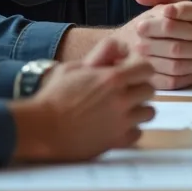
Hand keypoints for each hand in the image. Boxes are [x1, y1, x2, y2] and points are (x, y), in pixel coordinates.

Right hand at [9, 38, 155, 162]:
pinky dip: (130, 130)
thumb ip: (101, 57)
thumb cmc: (54, 95)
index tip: (131, 73)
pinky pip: (138, 133)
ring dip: (137, 109)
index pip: (147, 68)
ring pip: (148, 113)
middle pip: (149, 90)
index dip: (140, 69)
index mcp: (113, 78)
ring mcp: (121, 121)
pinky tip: (115, 126)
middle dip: (138, 88)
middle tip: (124, 92)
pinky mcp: (116, 141)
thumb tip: (122, 50)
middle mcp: (121, 99)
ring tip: (121, 110)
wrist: (42, 127)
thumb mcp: (75, 67)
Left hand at [114, 0, 191, 88]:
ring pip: (177, 56)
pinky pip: (177, 76)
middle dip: (156, 30)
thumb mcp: (178, 4)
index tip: (160, 11)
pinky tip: (147, 64)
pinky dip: (161, 71)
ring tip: (138, 47)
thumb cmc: (185, 24)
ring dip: (155, 51)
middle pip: (179, 34)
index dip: (175, 10)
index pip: (190, 11)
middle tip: (138, 29)